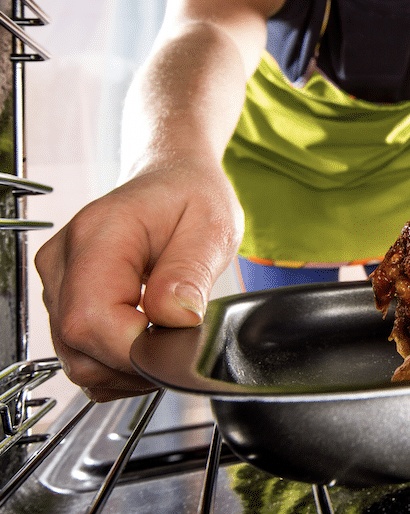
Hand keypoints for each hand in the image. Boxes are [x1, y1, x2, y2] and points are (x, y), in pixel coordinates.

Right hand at [35, 159, 242, 400]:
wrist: (172, 180)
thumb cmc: (192, 197)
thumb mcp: (213, 227)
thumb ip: (191, 273)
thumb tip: (176, 318)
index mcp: (99, 235)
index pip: (91, 320)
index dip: (135, 351)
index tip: (176, 347)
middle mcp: (65, 259)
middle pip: (78, 345)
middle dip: (135, 363)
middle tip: (180, 345)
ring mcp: (58, 281)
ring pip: (76, 358)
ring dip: (126, 368)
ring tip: (166, 341)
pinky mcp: (64, 300)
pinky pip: (80, 354)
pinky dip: (115, 364)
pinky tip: (146, 345)